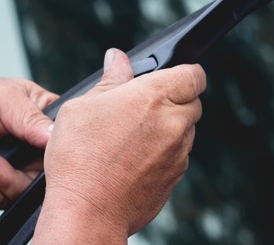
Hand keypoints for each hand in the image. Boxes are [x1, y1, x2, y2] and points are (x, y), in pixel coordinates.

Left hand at [0, 76, 57, 207]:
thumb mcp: (6, 100)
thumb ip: (31, 119)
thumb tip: (56, 136)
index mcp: (48, 122)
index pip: (66, 144)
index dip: (56, 154)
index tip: (35, 154)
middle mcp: (38, 150)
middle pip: (47, 177)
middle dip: (18, 174)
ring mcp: (19, 169)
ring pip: (22, 192)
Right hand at [34, 49, 204, 242]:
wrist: (87, 212)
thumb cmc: (79, 160)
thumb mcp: (82, 107)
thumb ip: (110, 80)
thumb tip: (118, 59)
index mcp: (153, 97)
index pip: (193, 74)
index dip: (184, 72)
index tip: (171, 76)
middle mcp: (173, 123)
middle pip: (192, 102)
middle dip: (173, 100)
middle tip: (142, 108)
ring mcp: (178, 153)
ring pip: (186, 130)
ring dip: (169, 128)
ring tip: (132, 137)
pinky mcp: (175, 178)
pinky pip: (178, 157)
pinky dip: (163, 154)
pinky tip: (134, 159)